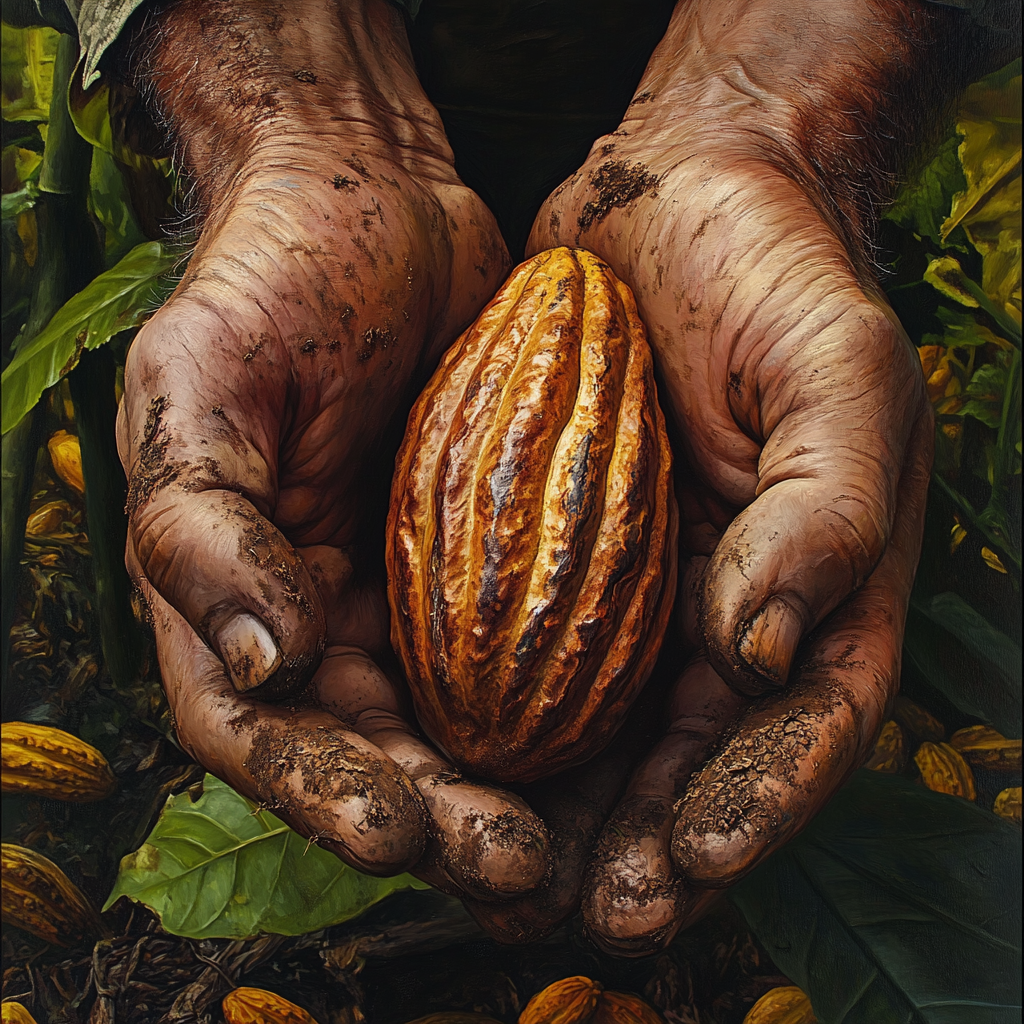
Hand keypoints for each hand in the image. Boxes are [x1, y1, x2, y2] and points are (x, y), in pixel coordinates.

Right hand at [117, 0, 550, 898]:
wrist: (373, 197)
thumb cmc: (270, 281)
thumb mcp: (200, 386)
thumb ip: (202, 527)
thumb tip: (261, 661)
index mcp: (237, 589)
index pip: (262, 728)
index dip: (319, 791)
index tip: (394, 831)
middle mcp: (324, 611)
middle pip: (372, 750)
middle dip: (437, 818)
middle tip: (515, 864)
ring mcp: (412, 586)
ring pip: (457, 722)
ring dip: (508, 790)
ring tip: (569, 841)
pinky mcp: (491, 550)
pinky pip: (528, 641)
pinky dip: (562, 702)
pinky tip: (615, 745)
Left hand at [526, 0, 937, 952]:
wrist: (674, 200)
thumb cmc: (775, 279)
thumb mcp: (838, 371)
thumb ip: (833, 510)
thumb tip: (769, 649)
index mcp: (817, 585)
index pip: (800, 726)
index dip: (755, 804)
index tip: (693, 865)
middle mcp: (727, 606)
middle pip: (693, 759)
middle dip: (646, 845)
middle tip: (585, 912)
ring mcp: (638, 584)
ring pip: (602, 728)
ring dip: (561, 810)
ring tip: (505, 875)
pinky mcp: (558, 549)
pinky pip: (523, 647)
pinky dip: (494, 713)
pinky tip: (448, 763)